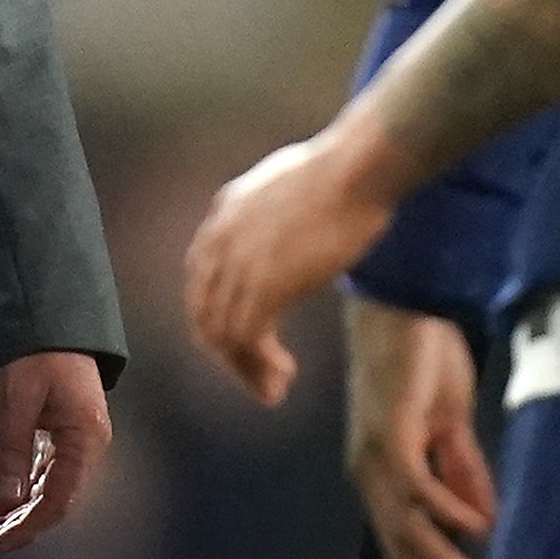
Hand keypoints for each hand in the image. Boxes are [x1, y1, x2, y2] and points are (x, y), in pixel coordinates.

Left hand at [0, 349, 111, 558]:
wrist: (50, 325)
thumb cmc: (38, 356)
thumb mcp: (17, 400)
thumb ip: (11, 450)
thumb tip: (6, 497)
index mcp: (84, 440)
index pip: (58, 500)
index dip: (28, 526)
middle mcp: (86, 450)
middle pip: (52, 505)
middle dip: (15, 529)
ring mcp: (75, 448)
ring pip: (45, 495)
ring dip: (14, 517)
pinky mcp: (60, 443)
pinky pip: (41, 480)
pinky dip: (18, 497)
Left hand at [182, 115, 404, 403]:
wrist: (358, 169)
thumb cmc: (348, 171)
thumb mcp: (292, 184)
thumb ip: (276, 210)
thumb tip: (292, 224)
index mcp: (223, 215)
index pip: (201, 284)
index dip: (221, 320)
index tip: (247, 345)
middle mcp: (219, 241)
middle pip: (205, 315)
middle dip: (228, 355)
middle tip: (259, 380)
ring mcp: (237, 265)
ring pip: (222, 336)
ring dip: (246, 369)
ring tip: (273, 389)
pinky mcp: (263, 286)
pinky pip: (246, 341)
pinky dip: (260, 366)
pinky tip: (284, 374)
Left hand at [343, 299, 498, 558]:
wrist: (403, 303)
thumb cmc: (420, 358)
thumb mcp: (449, 424)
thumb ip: (461, 471)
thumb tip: (482, 523)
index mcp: (383, 476)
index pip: (406, 546)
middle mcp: (372, 474)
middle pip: (404, 550)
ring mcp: (377, 455)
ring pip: (407, 528)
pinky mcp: (391, 430)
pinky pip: (414, 484)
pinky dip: (444, 510)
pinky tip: (474, 528)